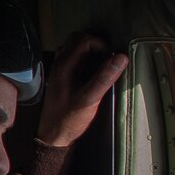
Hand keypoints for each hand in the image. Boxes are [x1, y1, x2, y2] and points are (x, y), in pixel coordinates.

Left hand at [37, 31, 128, 146]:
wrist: (53, 135)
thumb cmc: (68, 119)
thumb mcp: (90, 99)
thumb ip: (104, 77)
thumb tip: (121, 57)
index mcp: (64, 66)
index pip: (84, 39)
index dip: (101, 45)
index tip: (110, 60)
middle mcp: (59, 64)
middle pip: (78, 39)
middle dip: (96, 45)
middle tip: (107, 60)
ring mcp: (60, 70)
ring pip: (75, 48)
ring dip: (90, 52)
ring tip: (101, 67)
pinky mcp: (63, 77)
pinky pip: (74, 59)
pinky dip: (86, 60)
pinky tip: (93, 74)